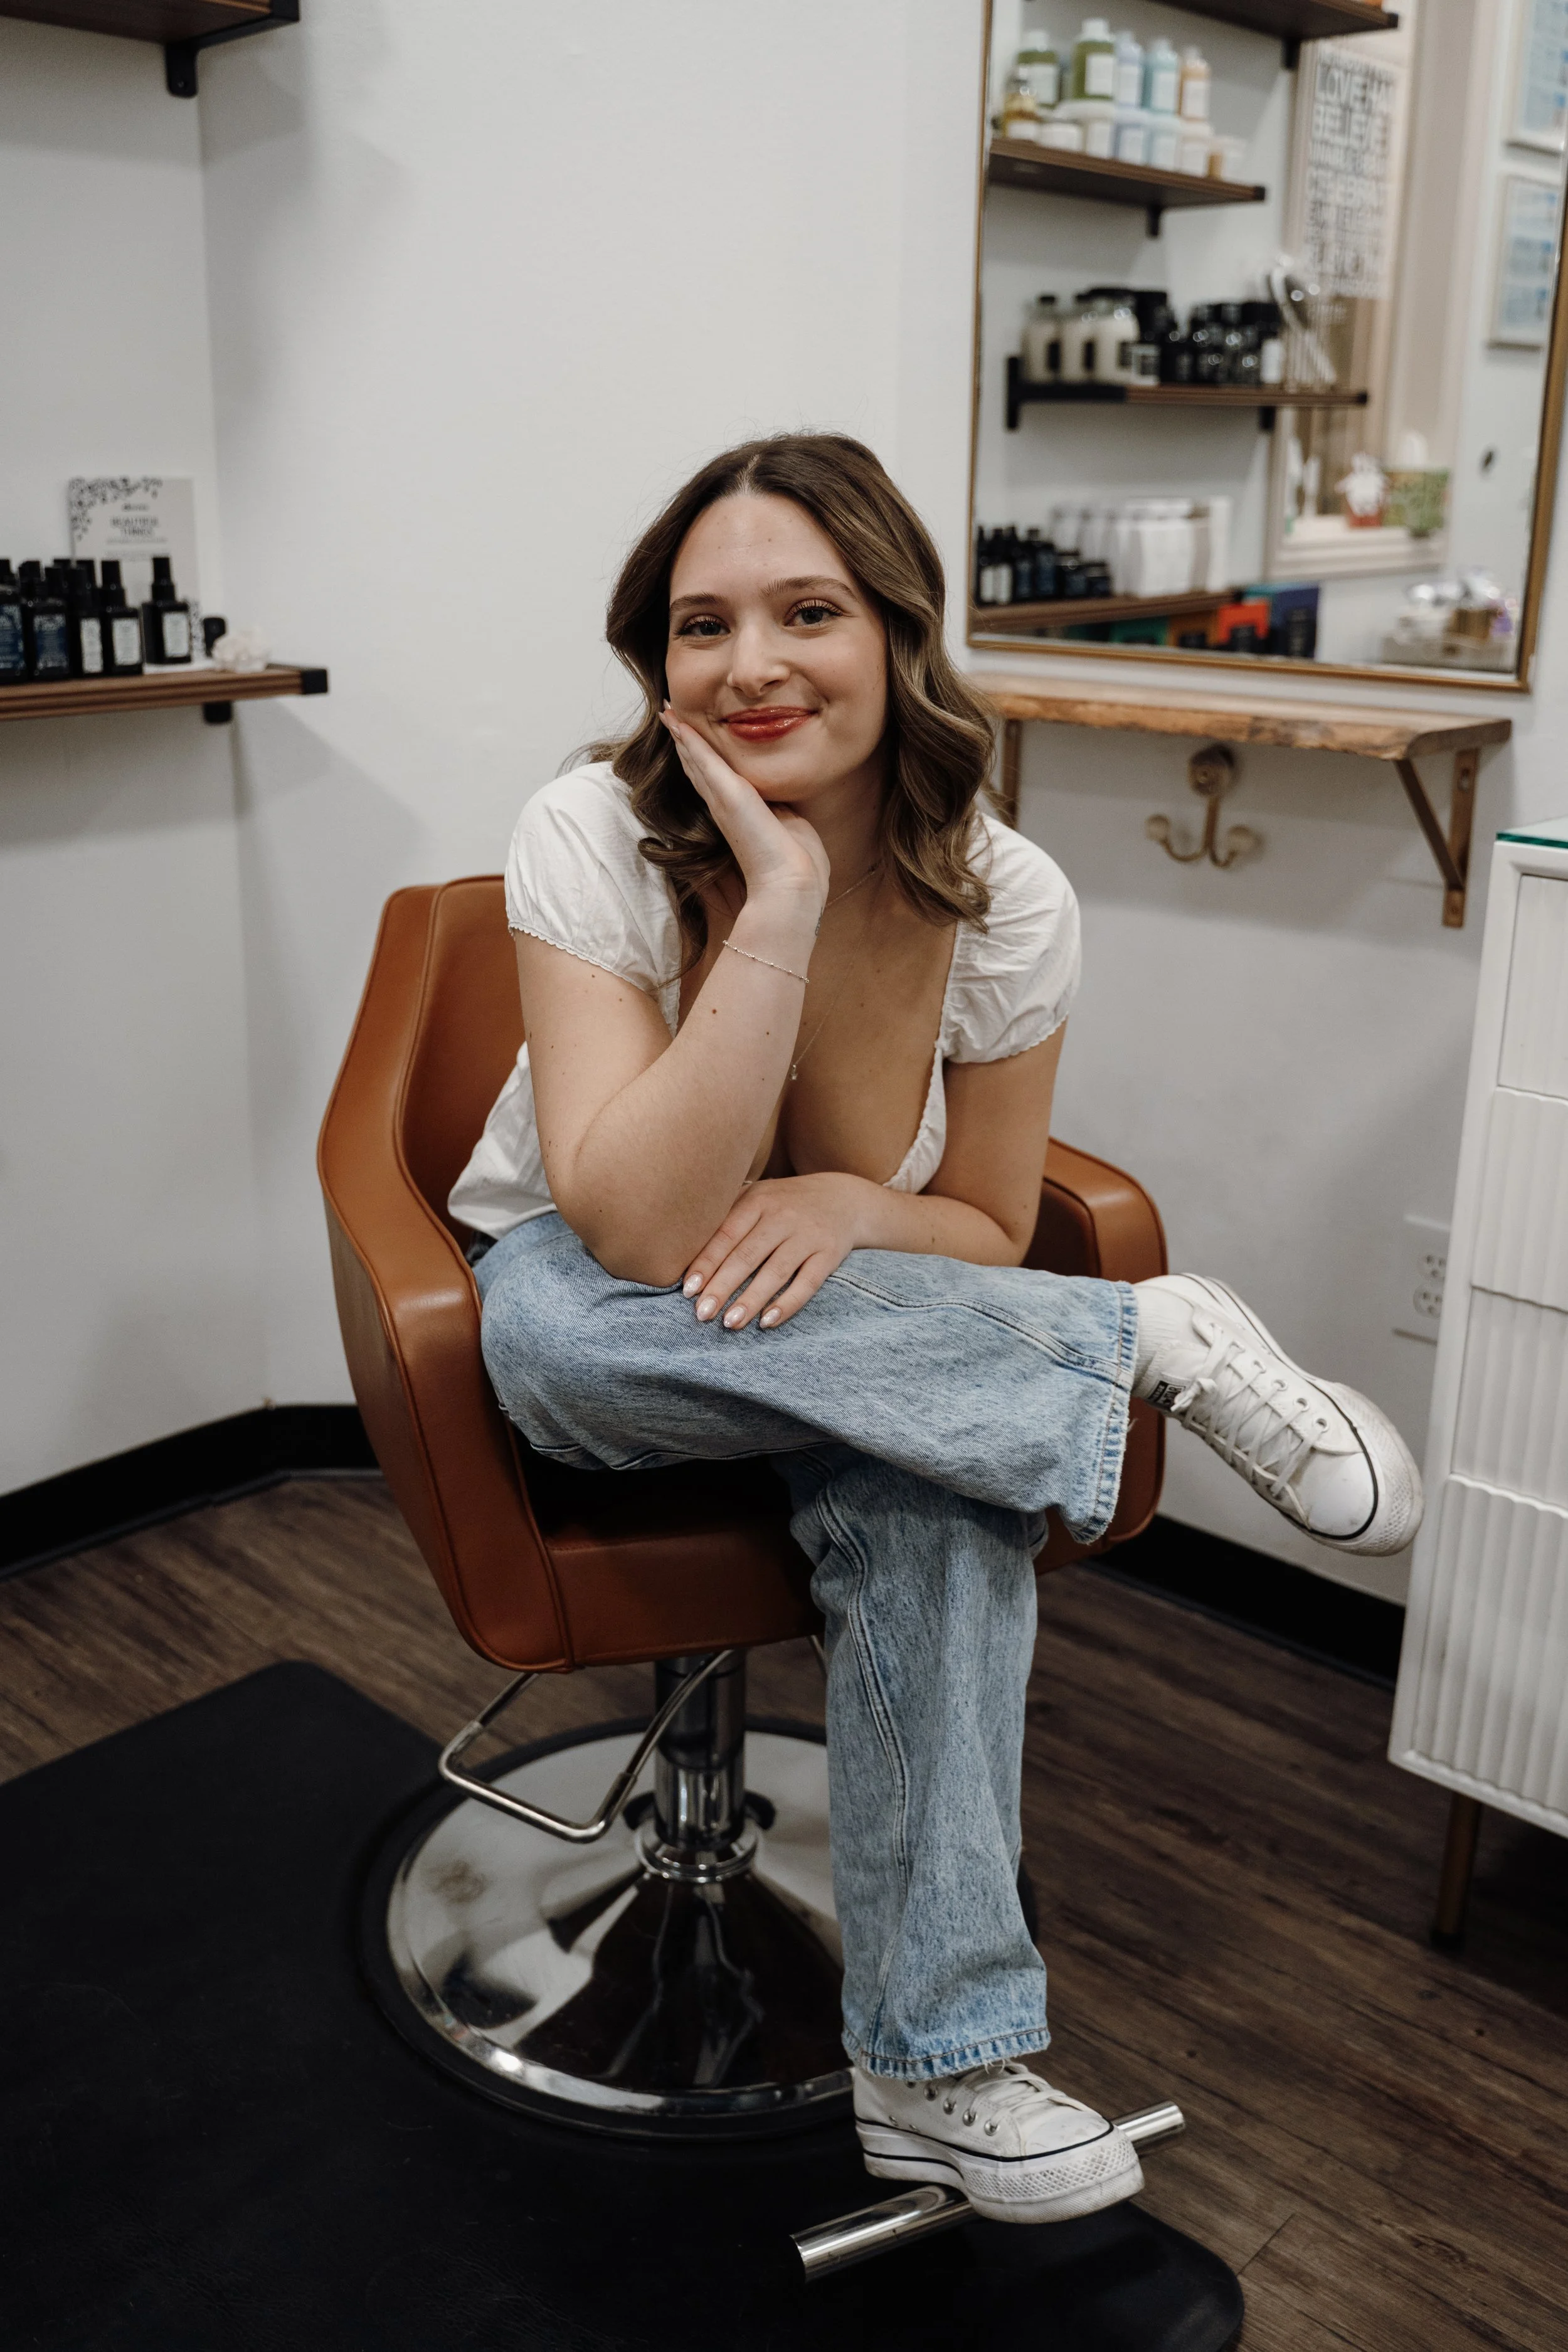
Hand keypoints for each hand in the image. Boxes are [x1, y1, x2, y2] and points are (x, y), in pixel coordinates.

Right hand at [661, 706, 828, 913]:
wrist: (791, 883)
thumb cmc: (795, 863)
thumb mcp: (789, 826)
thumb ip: (781, 811)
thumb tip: (785, 805)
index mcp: (738, 814)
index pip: (715, 780)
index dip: (702, 758)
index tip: (692, 739)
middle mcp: (723, 806)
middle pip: (697, 767)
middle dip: (684, 741)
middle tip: (670, 716)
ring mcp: (721, 799)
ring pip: (694, 759)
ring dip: (680, 734)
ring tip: (667, 712)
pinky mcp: (727, 793)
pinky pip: (702, 758)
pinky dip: (687, 737)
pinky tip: (675, 719)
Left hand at [683, 1173, 870, 1330]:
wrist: (845, 1199)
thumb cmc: (786, 1203)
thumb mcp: (758, 1197)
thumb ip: (726, 1216)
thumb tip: (681, 1247)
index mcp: (758, 1200)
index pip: (726, 1235)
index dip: (706, 1263)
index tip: (687, 1290)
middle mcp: (783, 1216)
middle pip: (747, 1256)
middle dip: (722, 1287)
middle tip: (702, 1314)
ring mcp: (808, 1235)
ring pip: (775, 1272)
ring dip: (751, 1300)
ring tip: (730, 1324)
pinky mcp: (829, 1254)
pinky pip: (807, 1283)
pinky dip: (788, 1304)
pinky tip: (768, 1322)